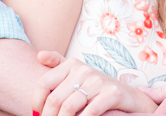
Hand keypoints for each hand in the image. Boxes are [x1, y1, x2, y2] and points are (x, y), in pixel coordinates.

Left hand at [32, 51, 157, 115]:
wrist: (128, 97)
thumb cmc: (97, 89)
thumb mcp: (77, 74)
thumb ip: (58, 64)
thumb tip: (40, 55)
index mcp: (72, 64)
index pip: (44, 83)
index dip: (36, 102)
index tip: (38, 113)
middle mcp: (84, 70)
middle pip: (55, 99)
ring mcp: (98, 81)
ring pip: (69, 107)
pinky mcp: (112, 94)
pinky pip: (89, 113)